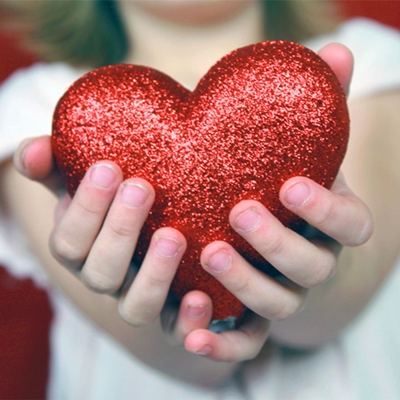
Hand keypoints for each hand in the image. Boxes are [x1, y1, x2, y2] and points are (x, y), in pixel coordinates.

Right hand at [13, 137, 188, 326]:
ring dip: (153, 274)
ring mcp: (139, 298)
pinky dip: (185, 321)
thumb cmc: (114, 199)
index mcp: (81, 252)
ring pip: (136, 307)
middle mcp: (107, 280)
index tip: (108, 167)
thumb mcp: (82, 178)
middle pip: (101, 273)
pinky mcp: (172, 314)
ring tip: (172, 236)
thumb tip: (36, 150)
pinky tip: (200, 297)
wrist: (155, 225)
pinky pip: (174, 331)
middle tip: (140, 188)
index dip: (85, 209)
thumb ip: (55, 165)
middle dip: (119, 230)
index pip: (69, 242)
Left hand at [166, 44, 371, 362]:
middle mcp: (311, 262)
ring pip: (277, 303)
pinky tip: (193, 331)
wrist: (264, 227)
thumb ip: (316, 104)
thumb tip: (335, 52)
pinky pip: (244, 339)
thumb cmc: (279, 180)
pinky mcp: (248, 314)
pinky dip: (222, 342)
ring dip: (247, 283)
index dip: (328, 209)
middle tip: (239, 213)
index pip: (351, 224)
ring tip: (209, 252)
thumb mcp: (297, 146)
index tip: (293, 184)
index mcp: (329, 225)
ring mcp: (281, 292)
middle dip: (278, 244)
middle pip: (310, 268)